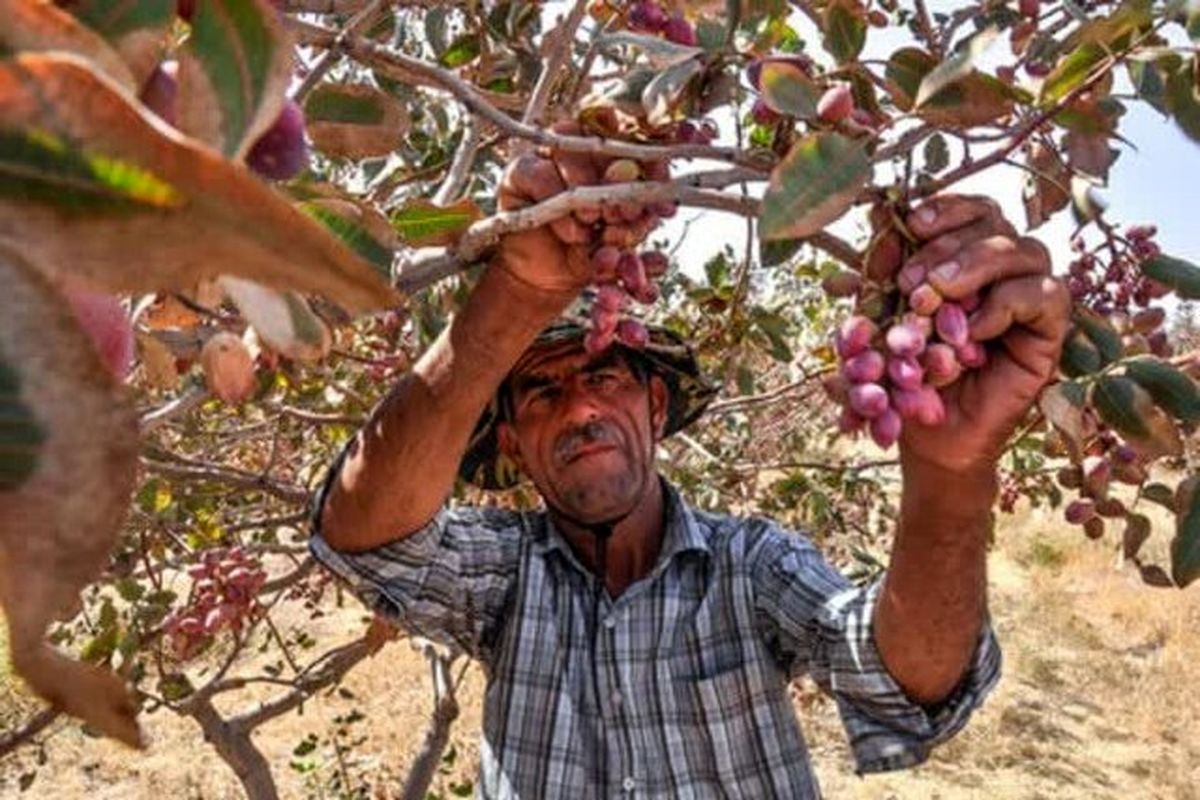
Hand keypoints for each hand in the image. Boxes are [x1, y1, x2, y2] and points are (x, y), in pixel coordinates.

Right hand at [493, 123, 666, 297]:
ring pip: (571, 152)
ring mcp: (549, 156)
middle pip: (604, 140)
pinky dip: (558, 204)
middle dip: (620, 178)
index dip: (650, 156)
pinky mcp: (519, 170)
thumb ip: (641, 226)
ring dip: (587, 191)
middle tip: (625, 213)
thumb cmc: (589, 253)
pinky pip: (541, 174)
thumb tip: (664, 224)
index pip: (636, 138)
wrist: (548, 279)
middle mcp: (583, 149)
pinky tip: (572, 232)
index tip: (661, 178)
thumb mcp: (622, 244)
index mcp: (615, 158)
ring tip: (593, 224)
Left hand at [892, 195, 1071, 472]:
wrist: (928, 436)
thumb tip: (879, 209)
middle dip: (948, 245)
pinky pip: (1044, 295)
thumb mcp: (881, 320)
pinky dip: (1005, 304)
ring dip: (975, 267)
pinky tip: (971, 331)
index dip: (945, 208)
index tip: (911, 223)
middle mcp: (1001, 268)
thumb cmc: (903, 376)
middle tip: (912, 282)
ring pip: (1024, 250)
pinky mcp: (1049, 330)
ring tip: (935, 297)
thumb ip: (881, 271)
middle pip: (995, 221)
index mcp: (962, 256)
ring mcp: (1029, 295)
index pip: (969, 209)